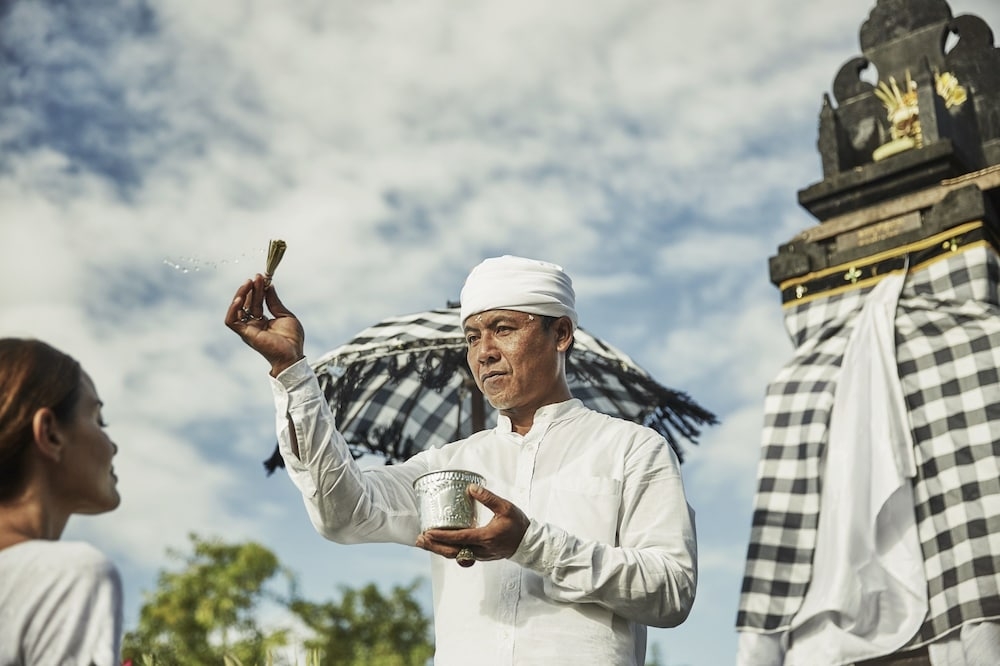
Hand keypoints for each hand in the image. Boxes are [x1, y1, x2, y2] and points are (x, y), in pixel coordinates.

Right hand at [225, 274, 304, 375]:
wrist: (293, 354)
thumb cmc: (292, 339)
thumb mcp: (284, 315)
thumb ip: (274, 302)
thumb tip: (270, 286)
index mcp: (262, 321)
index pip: (256, 302)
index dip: (258, 289)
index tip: (262, 278)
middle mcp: (253, 325)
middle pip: (248, 303)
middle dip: (251, 289)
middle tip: (257, 277)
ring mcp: (248, 329)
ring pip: (237, 309)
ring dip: (241, 295)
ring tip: (249, 283)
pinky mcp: (245, 334)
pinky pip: (231, 321)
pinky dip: (233, 309)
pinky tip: (240, 298)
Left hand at [415, 484, 529, 565]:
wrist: (528, 543)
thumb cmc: (518, 524)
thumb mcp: (505, 507)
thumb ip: (488, 498)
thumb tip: (471, 488)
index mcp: (485, 537)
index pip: (459, 538)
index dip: (442, 536)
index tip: (428, 532)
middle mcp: (480, 549)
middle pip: (452, 551)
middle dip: (434, 546)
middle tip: (420, 539)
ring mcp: (480, 555)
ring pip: (455, 555)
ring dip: (439, 549)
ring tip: (424, 542)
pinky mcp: (480, 556)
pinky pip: (461, 555)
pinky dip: (449, 550)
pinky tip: (440, 545)